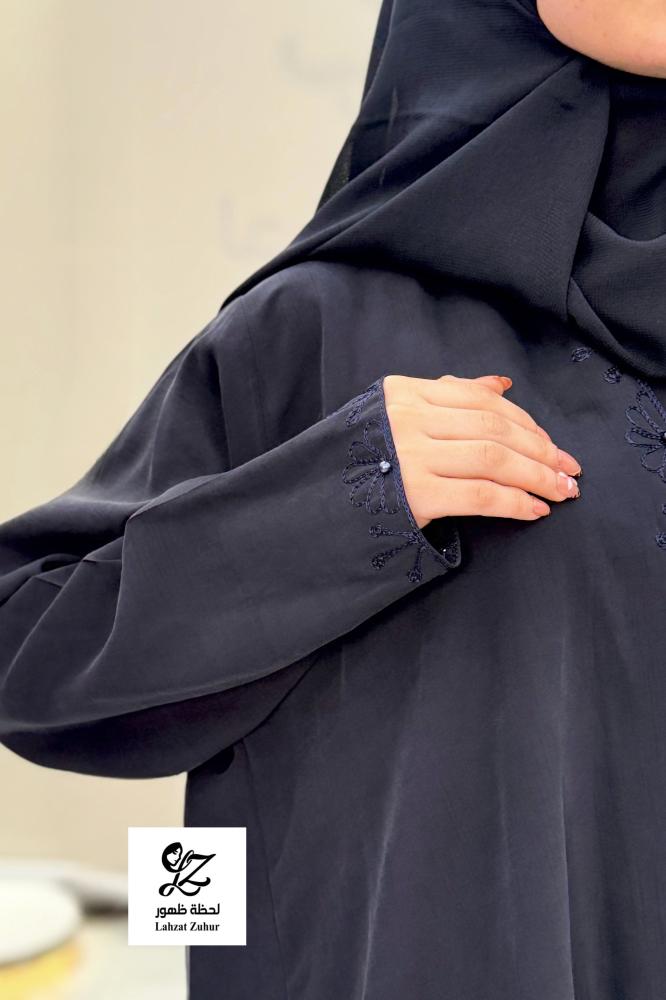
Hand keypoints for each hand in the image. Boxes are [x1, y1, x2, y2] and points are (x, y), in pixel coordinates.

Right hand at [383, 373, 581, 527]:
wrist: (321, 504)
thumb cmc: (365, 462)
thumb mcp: (400, 418)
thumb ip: (449, 397)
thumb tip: (502, 385)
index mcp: (405, 392)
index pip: (481, 399)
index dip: (525, 420)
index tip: (551, 443)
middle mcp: (409, 419)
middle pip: (494, 428)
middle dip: (541, 449)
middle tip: (570, 469)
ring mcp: (411, 456)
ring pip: (494, 458)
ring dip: (537, 475)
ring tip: (561, 490)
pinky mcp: (416, 494)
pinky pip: (480, 494)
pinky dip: (514, 502)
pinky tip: (534, 509)